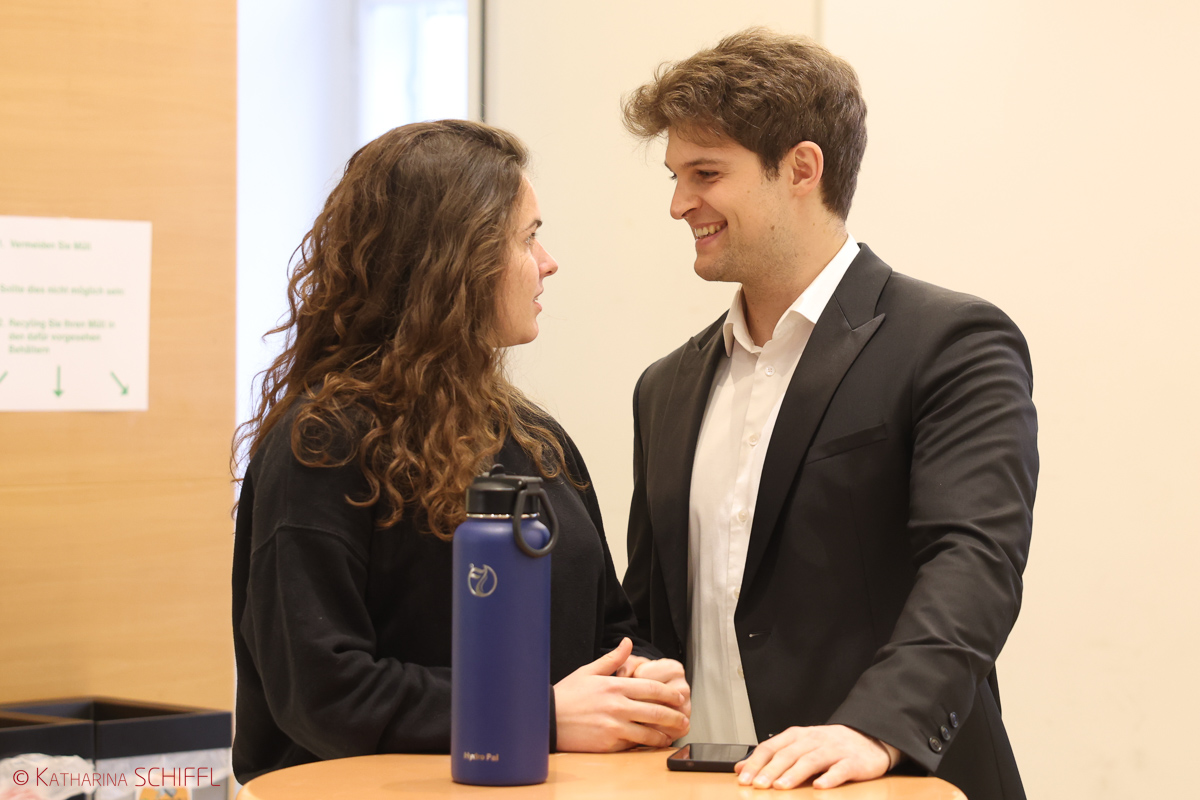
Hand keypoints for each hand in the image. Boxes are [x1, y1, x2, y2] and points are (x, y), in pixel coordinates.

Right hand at [554, 638, 689, 751]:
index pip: (651, 689)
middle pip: (656, 711)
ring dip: (664, 734)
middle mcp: (617, 705)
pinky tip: (652, 744)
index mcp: (614, 685)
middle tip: (684, 719)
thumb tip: (627, 642)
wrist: (547, 719)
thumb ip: (612, 659)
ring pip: (648, 731)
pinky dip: (645, 744)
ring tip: (673, 735)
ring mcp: (614, 725)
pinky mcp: (608, 742)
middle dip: (674, 716)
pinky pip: (633, 744)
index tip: (679, 698)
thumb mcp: (588, 671)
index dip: (669, 694)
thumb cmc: (567, 695)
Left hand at [734, 724, 894, 789]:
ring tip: (781, 787)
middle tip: (758, 785)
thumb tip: (741, 767)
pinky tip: (819, 786)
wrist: (869, 738)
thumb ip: (771, 756)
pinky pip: (840, 769)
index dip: (756, 762)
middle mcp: (814, 740)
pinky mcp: (853, 762)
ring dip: (794, 774)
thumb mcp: (798, 746)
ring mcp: (834, 750)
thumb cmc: (829, 745)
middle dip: (771, 770)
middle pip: (788, 754)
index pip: (771, 746)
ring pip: (811, 760)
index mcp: (798, 736)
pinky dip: (829, 778)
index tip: (743, 778)